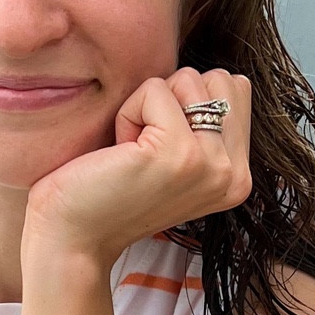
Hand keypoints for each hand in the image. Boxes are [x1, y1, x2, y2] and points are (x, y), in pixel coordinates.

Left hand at [23, 68, 251, 273]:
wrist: (75, 238)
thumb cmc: (114, 190)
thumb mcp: (180, 160)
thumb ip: (208, 126)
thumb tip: (222, 77)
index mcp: (239, 176)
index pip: (237, 88)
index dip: (188, 103)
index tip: (161, 148)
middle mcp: (234, 174)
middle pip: (218, 78)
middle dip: (173, 99)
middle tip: (145, 147)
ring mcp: (211, 165)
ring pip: (189, 79)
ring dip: (148, 106)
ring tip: (133, 152)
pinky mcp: (178, 153)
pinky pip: (154, 89)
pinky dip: (127, 113)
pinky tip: (119, 153)